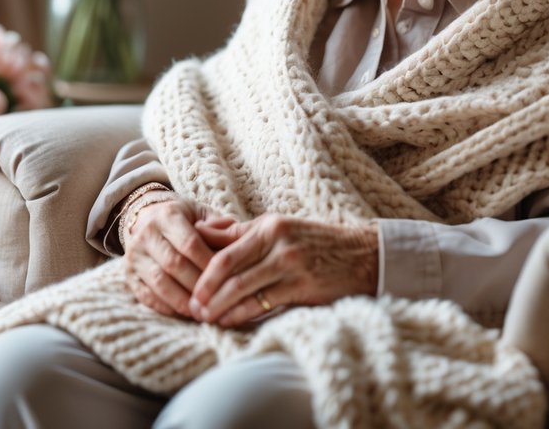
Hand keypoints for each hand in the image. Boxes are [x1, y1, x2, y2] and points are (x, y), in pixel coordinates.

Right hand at [123, 198, 234, 318]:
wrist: (146, 218)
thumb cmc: (184, 221)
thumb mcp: (201, 214)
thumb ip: (220, 226)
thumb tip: (238, 238)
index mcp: (167, 215)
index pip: (189, 243)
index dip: (207, 263)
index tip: (227, 278)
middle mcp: (147, 233)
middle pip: (174, 264)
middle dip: (197, 285)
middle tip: (218, 300)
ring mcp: (134, 255)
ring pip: (159, 282)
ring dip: (182, 300)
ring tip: (202, 311)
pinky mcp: (128, 275)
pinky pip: (146, 295)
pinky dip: (165, 307)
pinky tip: (184, 313)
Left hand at [188, 214, 378, 327]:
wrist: (361, 256)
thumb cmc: (314, 242)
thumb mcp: (279, 228)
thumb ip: (240, 231)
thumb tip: (202, 230)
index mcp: (269, 226)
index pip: (224, 251)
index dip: (202, 272)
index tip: (187, 286)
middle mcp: (278, 243)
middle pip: (228, 270)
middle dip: (205, 292)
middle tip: (190, 308)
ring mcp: (291, 265)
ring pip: (243, 289)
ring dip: (220, 307)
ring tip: (205, 318)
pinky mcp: (303, 287)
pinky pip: (264, 304)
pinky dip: (243, 314)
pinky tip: (230, 321)